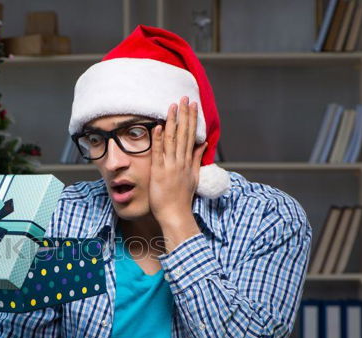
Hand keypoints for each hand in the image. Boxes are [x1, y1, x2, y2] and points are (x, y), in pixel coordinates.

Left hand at [149, 96, 207, 251]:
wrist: (176, 215)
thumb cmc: (181, 199)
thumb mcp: (193, 177)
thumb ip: (196, 159)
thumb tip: (202, 144)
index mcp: (188, 162)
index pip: (190, 136)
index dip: (191, 120)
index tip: (192, 105)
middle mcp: (181, 162)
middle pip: (184, 134)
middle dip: (184, 115)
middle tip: (185, 98)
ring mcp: (171, 166)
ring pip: (173, 140)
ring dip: (173, 122)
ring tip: (173, 106)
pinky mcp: (160, 173)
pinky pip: (159, 153)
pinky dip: (159, 140)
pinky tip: (159, 126)